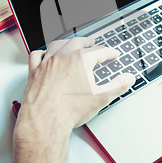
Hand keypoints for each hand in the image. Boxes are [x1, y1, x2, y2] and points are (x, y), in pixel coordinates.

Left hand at [15, 37, 135, 139]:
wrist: (45, 120)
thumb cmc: (69, 110)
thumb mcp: (101, 98)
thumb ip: (118, 85)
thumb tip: (128, 78)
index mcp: (81, 59)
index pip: (100, 51)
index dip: (110, 52)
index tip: (113, 54)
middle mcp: (63, 56)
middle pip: (77, 42)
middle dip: (87, 42)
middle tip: (93, 44)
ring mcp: (47, 63)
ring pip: (57, 45)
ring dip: (66, 42)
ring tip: (71, 44)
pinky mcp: (34, 72)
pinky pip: (36, 56)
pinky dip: (42, 53)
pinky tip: (44, 54)